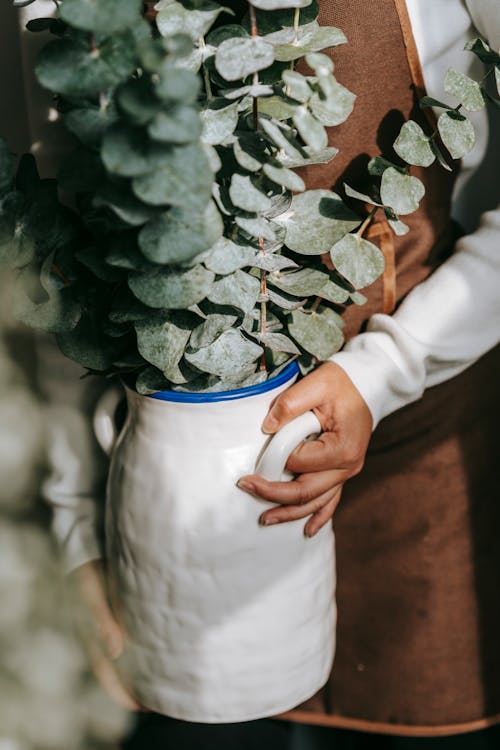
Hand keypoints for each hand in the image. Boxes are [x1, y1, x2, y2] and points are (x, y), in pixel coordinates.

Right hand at [70, 560, 141, 710]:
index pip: (105, 674)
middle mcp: (98, 636)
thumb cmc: (89, 575)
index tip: (138, 707)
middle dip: (132, 688)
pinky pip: (126, 641)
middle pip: (115, 671)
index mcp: (91, 637)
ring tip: (159, 683)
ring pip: (122, 658)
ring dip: (136, 673)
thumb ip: (103, 621)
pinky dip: (138, 652)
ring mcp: (107, 627)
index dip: (120, 693)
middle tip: (155, 702)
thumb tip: (116, 650)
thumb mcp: (94, 596)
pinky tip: (153, 653)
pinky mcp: (115, 616)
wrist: (87, 552)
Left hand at [237, 361, 372, 536]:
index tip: (263, 445)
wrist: (366, 386)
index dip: (277, 456)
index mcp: (342, 447)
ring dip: (290, 513)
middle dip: (273, 495)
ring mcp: (346, 473)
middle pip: (306, 491)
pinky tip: (307, 531)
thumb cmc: (341, 384)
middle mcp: (348, 466)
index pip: (299, 461)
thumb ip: (289, 404)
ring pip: (316, 502)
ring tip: (265, 519)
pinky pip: (330, 500)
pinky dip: (319, 516)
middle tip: (245, 487)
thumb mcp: (316, 384)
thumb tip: (266, 427)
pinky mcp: (342, 472)